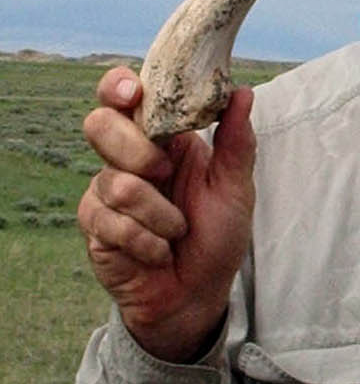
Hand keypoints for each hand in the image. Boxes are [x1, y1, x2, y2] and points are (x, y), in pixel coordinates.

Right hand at [78, 66, 255, 361]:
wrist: (198, 296)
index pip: (123, 96)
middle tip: (166, 175)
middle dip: (138, 152)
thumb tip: (241, 92)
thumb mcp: (235, 190)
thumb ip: (236, 142)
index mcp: (160, 140)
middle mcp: (125, 159)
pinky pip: (112, 223)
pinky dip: (148, 243)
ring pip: (116, 183)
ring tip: (176, 233)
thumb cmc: (216, 239)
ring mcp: (104, 192)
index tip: (133, 93)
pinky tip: (158, 253)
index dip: (118, 87)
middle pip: (100, 126)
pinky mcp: (94, 227)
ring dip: (160, 216)